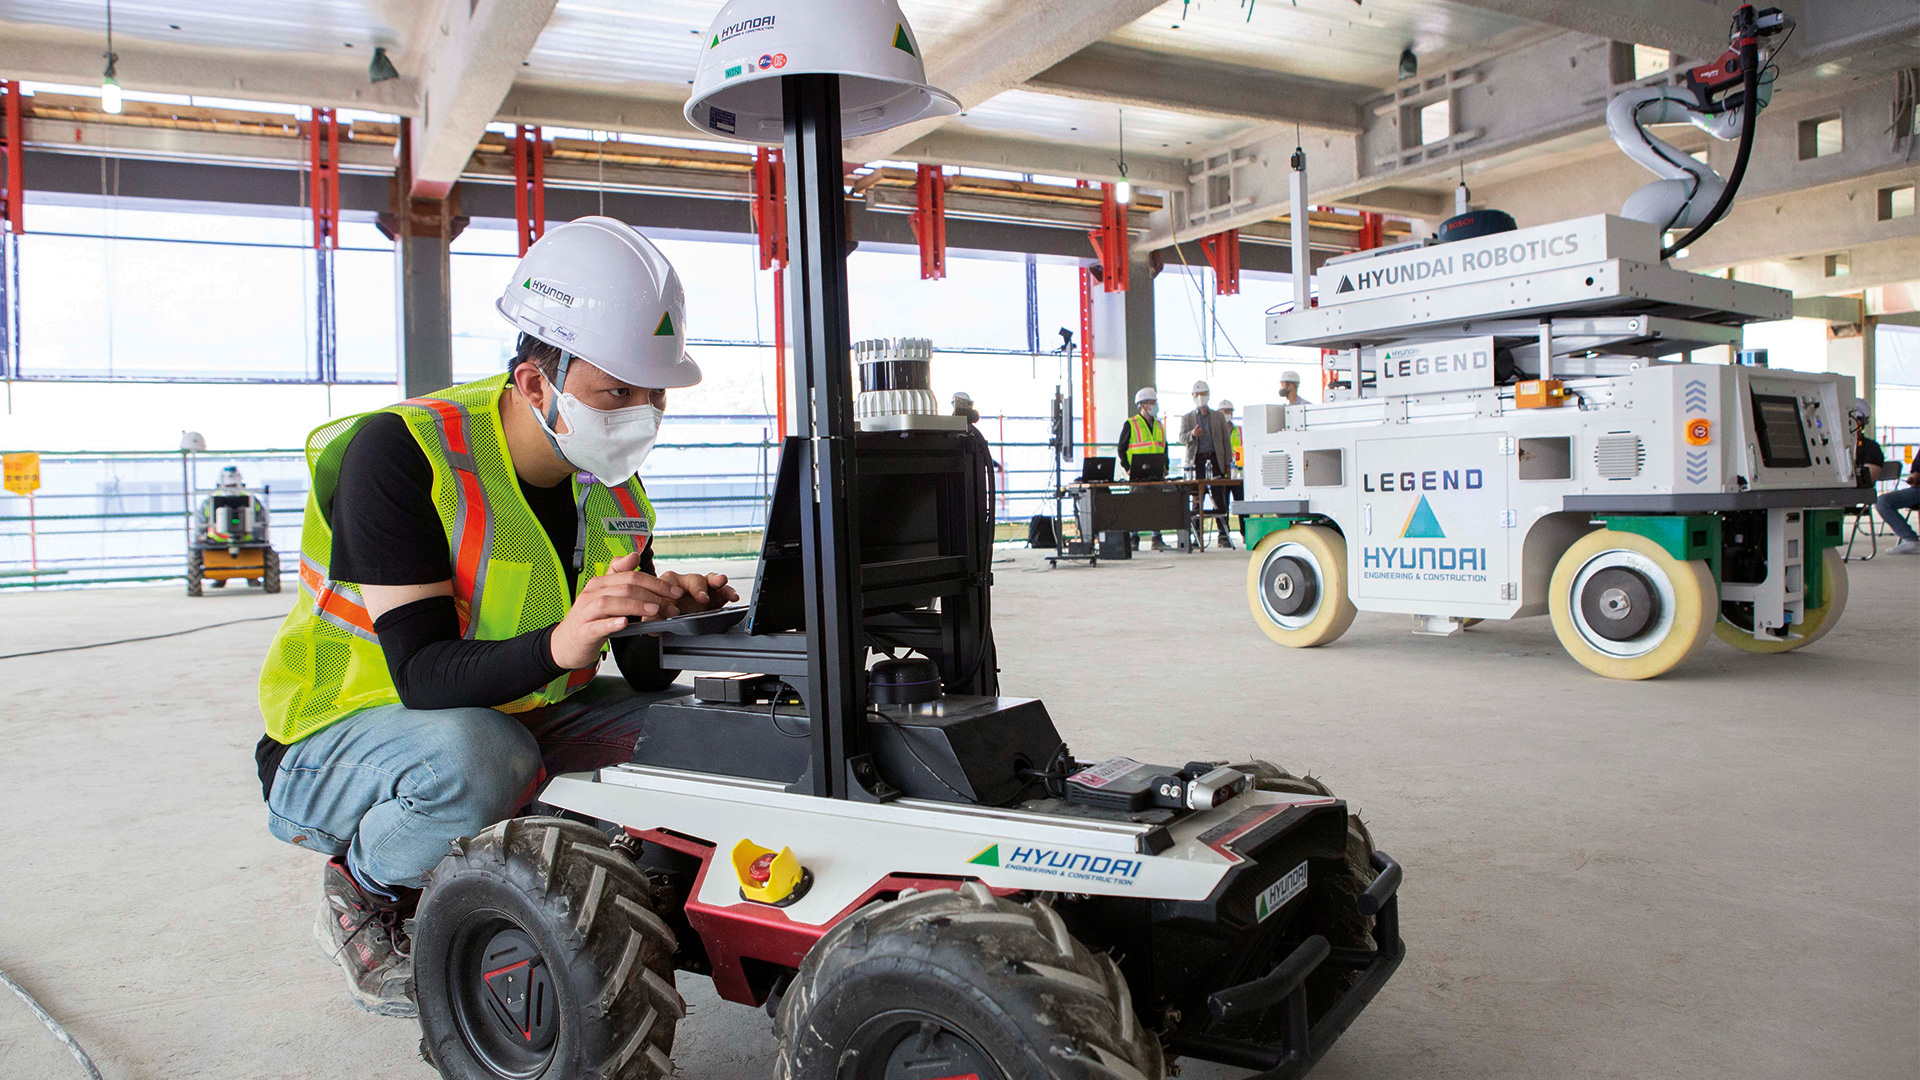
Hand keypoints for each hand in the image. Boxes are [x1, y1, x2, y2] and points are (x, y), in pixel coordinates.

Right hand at [549, 553, 688, 668]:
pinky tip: (624, 623)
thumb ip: (620, 576)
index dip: (656, 582)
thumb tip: (634, 555)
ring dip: (636, 605)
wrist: (566, 643)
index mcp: (601, 583)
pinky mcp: (583, 631)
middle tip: (672, 605)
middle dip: (654, 594)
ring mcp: (586, 611)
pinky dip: (611, 623)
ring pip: (612, 602)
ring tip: (654, 610)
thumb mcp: (606, 595)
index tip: (675, 591)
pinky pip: (597, 625)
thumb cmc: (590, 619)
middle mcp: (593, 593)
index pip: (632, 576)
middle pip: (626, 587)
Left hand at [656, 570, 738, 612]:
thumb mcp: (655, 617)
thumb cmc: (665, 613)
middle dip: (698, 588)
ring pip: (710, 580)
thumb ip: (652, 619)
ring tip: (721, 582)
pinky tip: (733, 597)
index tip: (677, 608)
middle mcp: (685, 584)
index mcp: (667, 585)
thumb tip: (649, 626)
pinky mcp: (715, 594)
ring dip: (716, 580)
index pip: (669, 584)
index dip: (675, 593)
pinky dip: (729, 592)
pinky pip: (723, 590)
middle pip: (693, 580)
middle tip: (702, 599)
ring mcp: (702, 588)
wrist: (677, 619)